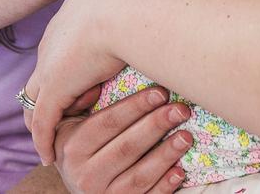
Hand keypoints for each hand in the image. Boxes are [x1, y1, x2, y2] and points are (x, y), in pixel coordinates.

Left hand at [20, 0, 192, 190]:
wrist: (127, 6)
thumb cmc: (145, 1)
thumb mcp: (142, 3)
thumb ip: (150, 13)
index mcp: (74, 14)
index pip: (65, 45)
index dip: (77, 65)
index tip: (96, 80)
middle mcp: (55, 38)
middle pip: (45, 70)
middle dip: (57, 91)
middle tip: (79, 108)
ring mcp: (49, 64)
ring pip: (36, 97)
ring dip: (46, 117)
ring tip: (54, 136)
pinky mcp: (53, 89)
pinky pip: (42, 121)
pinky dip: (44, 138)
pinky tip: (48, 155)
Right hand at [48, 89, 194, 192]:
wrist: (82, 190)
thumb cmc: (85, 148)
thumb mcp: (73, 128)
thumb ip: (83, 105)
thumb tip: (100, 78)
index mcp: (73, 148)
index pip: (107, 123)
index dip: (135, 106)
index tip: (161, 91)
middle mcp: (85, 175)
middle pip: (126, 148)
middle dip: (155, 126)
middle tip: (181, 109)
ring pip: (138, 176)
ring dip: (165, 155)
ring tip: (186, 136)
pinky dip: (164, 185)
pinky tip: (180, 170)